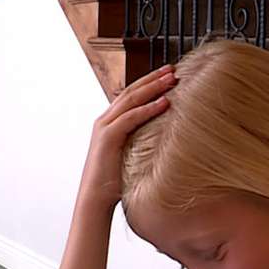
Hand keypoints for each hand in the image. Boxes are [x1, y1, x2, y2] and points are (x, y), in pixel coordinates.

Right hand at [77, 64, 176, 210]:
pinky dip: (148, 109)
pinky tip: (165, 103)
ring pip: (131, 100)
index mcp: (110, 122)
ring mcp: (104, 127)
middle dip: (153, 79)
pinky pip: (130, 118)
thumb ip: (141, 141)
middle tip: (173, 69)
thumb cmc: (115, 181)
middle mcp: (105, 120)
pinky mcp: (107, 138)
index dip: (149, 83)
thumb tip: (165, 137)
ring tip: (172, 79)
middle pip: (131, 91)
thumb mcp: (131, 154)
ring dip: (153, 88)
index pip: (131, 95)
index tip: (169, 75)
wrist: (95, 198)